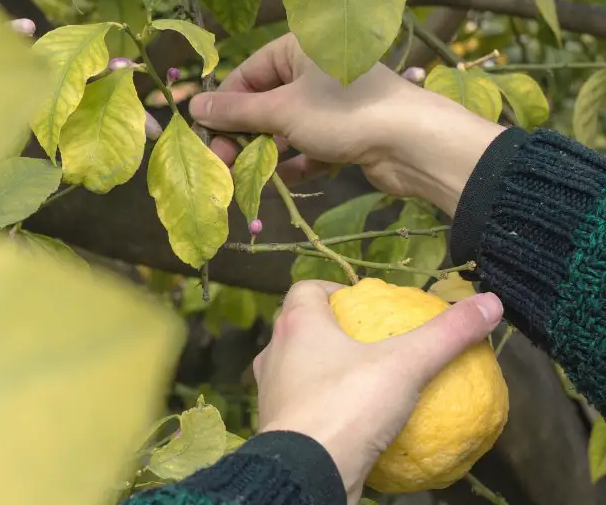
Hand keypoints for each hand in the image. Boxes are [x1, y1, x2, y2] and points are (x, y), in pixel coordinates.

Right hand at [188, 33, 504, 215]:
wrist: (414, 143)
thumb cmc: (343, 114)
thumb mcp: (281, 111)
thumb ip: (236, 111)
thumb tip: (193, 106)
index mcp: (299, 49)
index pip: (246, 74)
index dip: (224, 107)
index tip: (207, 139)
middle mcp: (316, 70)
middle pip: (265, 102)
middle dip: (244, 135)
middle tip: (225, 164)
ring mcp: (334, 102)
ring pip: (287, 126)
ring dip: (267, 152)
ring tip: (249, 177)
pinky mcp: (349, 131)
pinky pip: (311, 145)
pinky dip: (297, 161)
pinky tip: (285, 180)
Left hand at [253, 281, 503, 502]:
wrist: (306, 471)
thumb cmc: (347, 405)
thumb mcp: (406, 364)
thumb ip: (447, 334)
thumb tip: (490, 302)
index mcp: (295, 324)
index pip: (306, 289)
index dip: (334, 290)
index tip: (364, 304)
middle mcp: (275, 353)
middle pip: (303, 329)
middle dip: (334, 332)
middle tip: (372, 343)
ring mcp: (271, 392)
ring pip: (300, 370)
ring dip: (328, 372)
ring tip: (367, 382)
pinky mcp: (279, 427)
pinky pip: (306, 410)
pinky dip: (329, 410)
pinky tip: (358, 424)